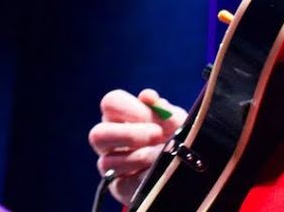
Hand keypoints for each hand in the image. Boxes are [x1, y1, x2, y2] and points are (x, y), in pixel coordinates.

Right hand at [88, 88, 185, 204]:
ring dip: (140, 157)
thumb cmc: (175, 137)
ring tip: (162, 156)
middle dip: (130, 135)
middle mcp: (109, 139)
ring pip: (108, 161)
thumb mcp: (176, 122)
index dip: (131, 108)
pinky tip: (158, 172)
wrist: (184, 167)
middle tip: (158, 136)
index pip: (111, 103)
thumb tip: (147, 96)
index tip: (155, 118)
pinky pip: (120, 184)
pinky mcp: (117, 186)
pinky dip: (143, 176)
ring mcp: (110, 164)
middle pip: (98, 134)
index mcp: (119, 115)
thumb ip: (163, 110)